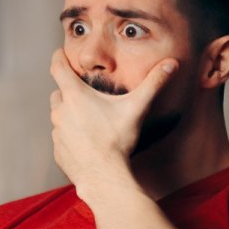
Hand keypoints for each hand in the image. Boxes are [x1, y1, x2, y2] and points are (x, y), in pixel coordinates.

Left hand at [48, 49, 175, 190]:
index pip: (58, 68)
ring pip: (58, 116)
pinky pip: (61, 138)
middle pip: (58, 93)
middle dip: (68, 90)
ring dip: (68, 114)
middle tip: (84, 94)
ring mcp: (57, 133)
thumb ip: (153, 84)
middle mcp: (60, 112)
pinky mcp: (58, 151)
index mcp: (75, 96)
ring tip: (88, 120)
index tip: (59, 52)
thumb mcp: (136, 108)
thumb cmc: (117, 141)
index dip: (58, 57)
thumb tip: (171, 64)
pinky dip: (70, 136)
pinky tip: (86, 142)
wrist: (103, 177)